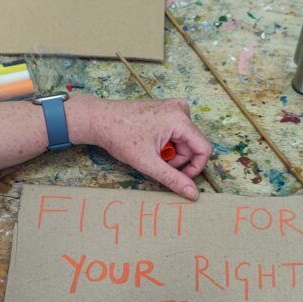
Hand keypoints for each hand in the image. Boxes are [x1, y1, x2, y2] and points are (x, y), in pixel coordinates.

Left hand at [69, 97, 212, 199]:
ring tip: (150, 152)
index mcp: (180, 119)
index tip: (179, 178)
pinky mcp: (166, 109)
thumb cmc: (119, 136)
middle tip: (156, 163)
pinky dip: (166, 143)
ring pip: (184, 140)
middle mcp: (180, 109)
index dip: (195, 168)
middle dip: (177, 160)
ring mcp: (173, 107)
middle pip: (192, 146)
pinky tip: (150, 143)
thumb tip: (192, 194)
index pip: (204, 149)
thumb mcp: (148, 163)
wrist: (99, 119)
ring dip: (171, 152)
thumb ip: (173, 179)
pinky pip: (177, 132)